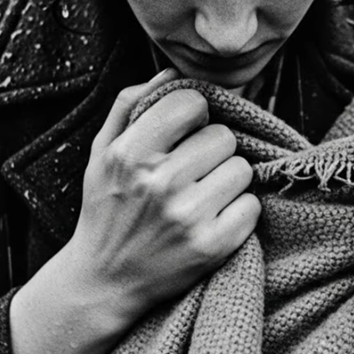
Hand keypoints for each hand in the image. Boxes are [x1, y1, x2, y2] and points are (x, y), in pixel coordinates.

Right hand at [11, 69, 260, 353]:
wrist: (102, 282)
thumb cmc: (106, 207)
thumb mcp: (103, 151)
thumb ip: (131, 104)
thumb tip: (170, 71)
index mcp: (130, 153)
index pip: (192, 101)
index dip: (194, 113)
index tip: (184, 130)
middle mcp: (159, 183)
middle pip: (223, 135)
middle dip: (212, 147)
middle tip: (192, 168)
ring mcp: (187, 217)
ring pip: (242, 168)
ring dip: (228, 177)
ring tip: (202, 192)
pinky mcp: (211, 247)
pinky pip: (252, 206)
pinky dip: (239, 210)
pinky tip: (213, 217)